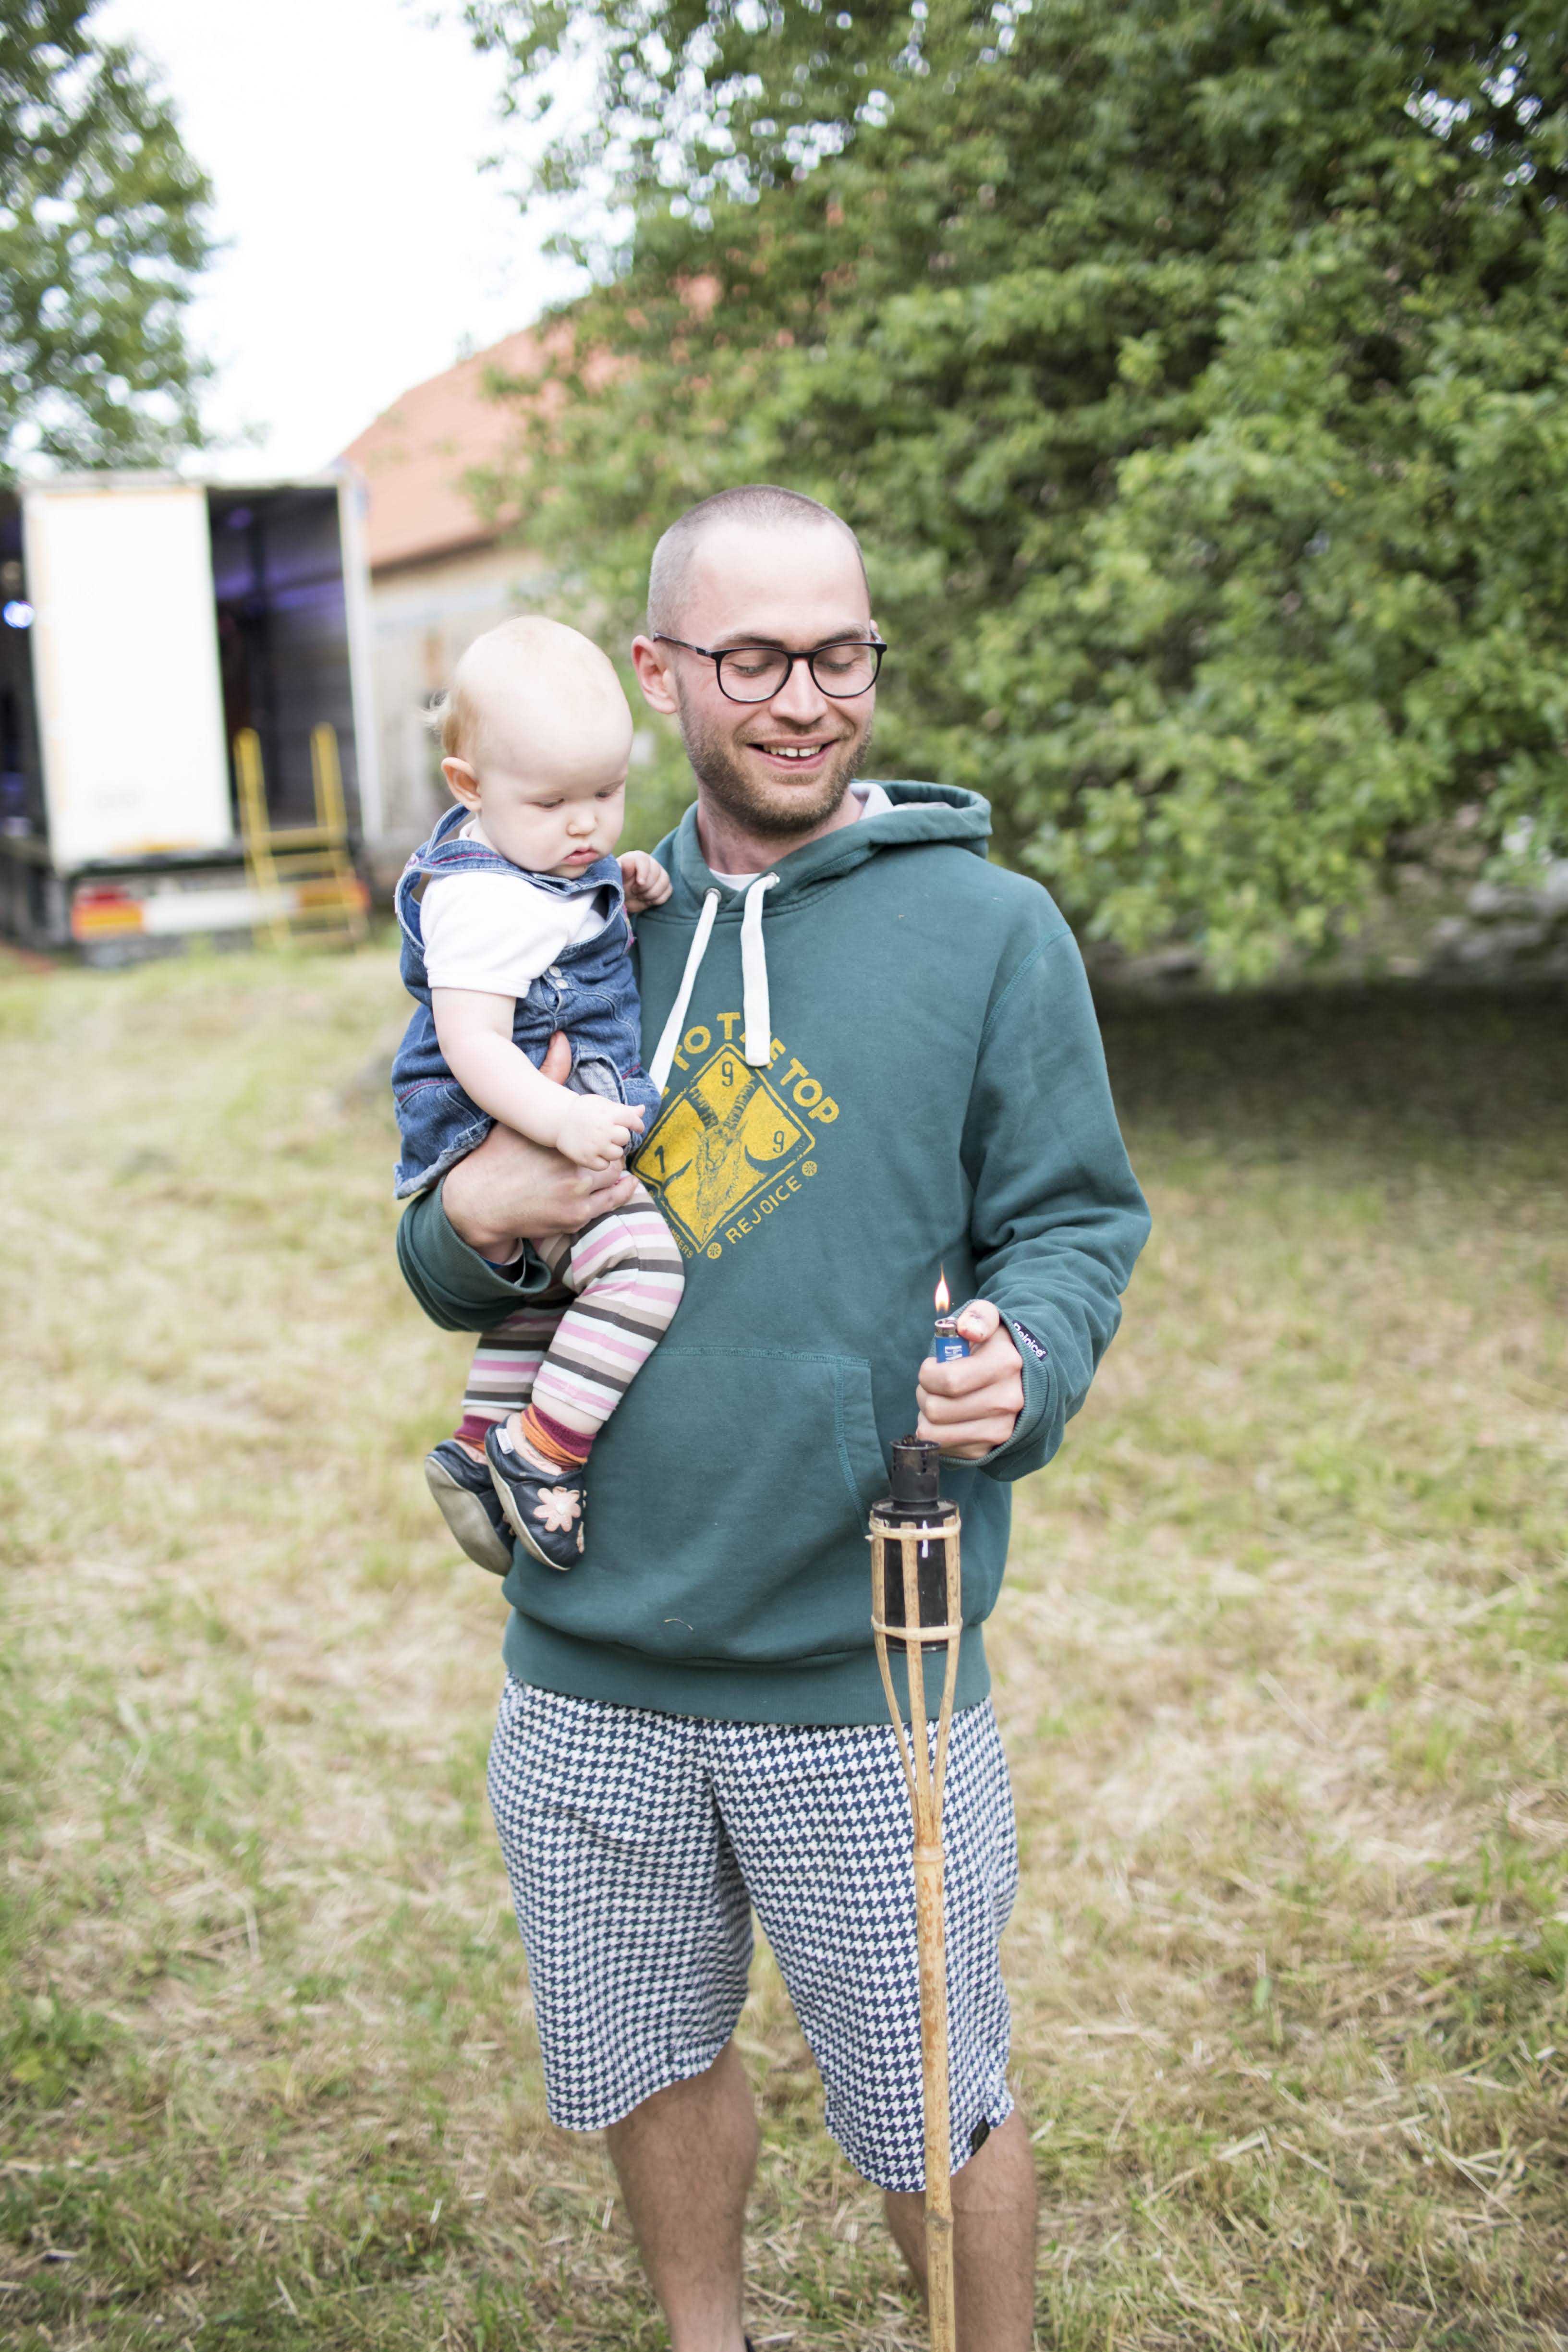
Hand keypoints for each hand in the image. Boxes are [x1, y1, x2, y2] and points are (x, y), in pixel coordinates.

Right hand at [440, 1033, 637, 1255]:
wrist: (477, 1203)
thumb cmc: (497, 1156)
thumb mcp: (519, 1118)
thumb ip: (547, 1078)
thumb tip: (562, 1040)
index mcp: (559, 1140)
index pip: (606, 1127)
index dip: (614, 1123)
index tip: (616, 1122)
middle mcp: (570, 1169)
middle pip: (614, 1152)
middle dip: (613, 1145)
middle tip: (608, 1142)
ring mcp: (575, 1196)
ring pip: (614, 1176)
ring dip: (614, 1166)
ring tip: (605, 1159)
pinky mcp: (575, 1217)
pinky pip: (612, 1202)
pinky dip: (620, 1189)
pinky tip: (619, 1181)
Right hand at [552, 1093, 644, 1169]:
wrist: (559, 1119)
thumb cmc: (584, 1110)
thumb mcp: (604, 1104)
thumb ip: (625, 1110)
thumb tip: (643, 1109)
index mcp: (609, 1113)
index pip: (633, 1121)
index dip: (637, 1124)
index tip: (636, 1127)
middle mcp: (603, 1130)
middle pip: (625, 1138)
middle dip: (620, 1137)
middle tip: (610, 1134)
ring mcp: (594, 1145)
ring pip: (617, 1154)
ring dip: (612, 1150)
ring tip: (602, 1144)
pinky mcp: (586, 1158)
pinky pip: (604, 1166)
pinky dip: (602, 1161)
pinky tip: (595, 1152)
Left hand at [620, 851, 671, 911]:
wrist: (624, 897)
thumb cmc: (617, 885)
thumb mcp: (616, 878)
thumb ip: (621, 870)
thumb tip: (625, 863)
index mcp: (637, 858)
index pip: (644, 860)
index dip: (643, 872)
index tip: (639, 883)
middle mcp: (651, 863)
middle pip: (656, 872)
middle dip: (645, 887)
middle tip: (634, 892)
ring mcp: (660, 873)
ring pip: (664, 881)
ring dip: (652, 894)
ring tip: (640, 897)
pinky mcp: (665, 885)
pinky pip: (668, 890)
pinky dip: (658, 899)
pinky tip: (647, 900)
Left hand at [915, 1298, 1024, 1460]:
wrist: (1021, 1377)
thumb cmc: (994, 1345)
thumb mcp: (988, 1318)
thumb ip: (978, 1316)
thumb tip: (967, 1329)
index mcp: (1006, 1364)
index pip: (948, 1381)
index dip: (928, 1373)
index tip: (932, 1365)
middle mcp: (1007, 1401)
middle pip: (937, 1409)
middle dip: (924, 1393)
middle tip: (934, 1384)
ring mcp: (1000, 1429)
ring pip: (935, 1433)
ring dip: (927, 1416)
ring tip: (940, 1400)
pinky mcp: (988, 1449)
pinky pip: (943, 1448)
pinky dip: (937, 1433)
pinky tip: (950, 1418)